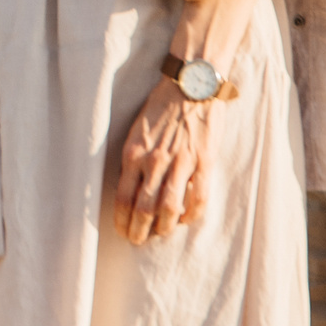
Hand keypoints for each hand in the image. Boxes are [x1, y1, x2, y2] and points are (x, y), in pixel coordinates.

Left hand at [112, 78, 212, 242]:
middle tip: (138, 240)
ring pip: (169, 209)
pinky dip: (190, 215)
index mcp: (133, 153)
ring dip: (163, 228)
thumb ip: (134, 159)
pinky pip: (198, 199)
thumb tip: (130, 188)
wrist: (191, 85)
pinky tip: (185, 218)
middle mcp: (154, 161)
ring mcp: (180, 163)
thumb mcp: (137, 131)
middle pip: (143, 209)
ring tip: (160, 234)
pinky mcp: (203, 162)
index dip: (122, 221)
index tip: (122, 230)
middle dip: (139, 231)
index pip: (123, 198)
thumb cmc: (161, 106)